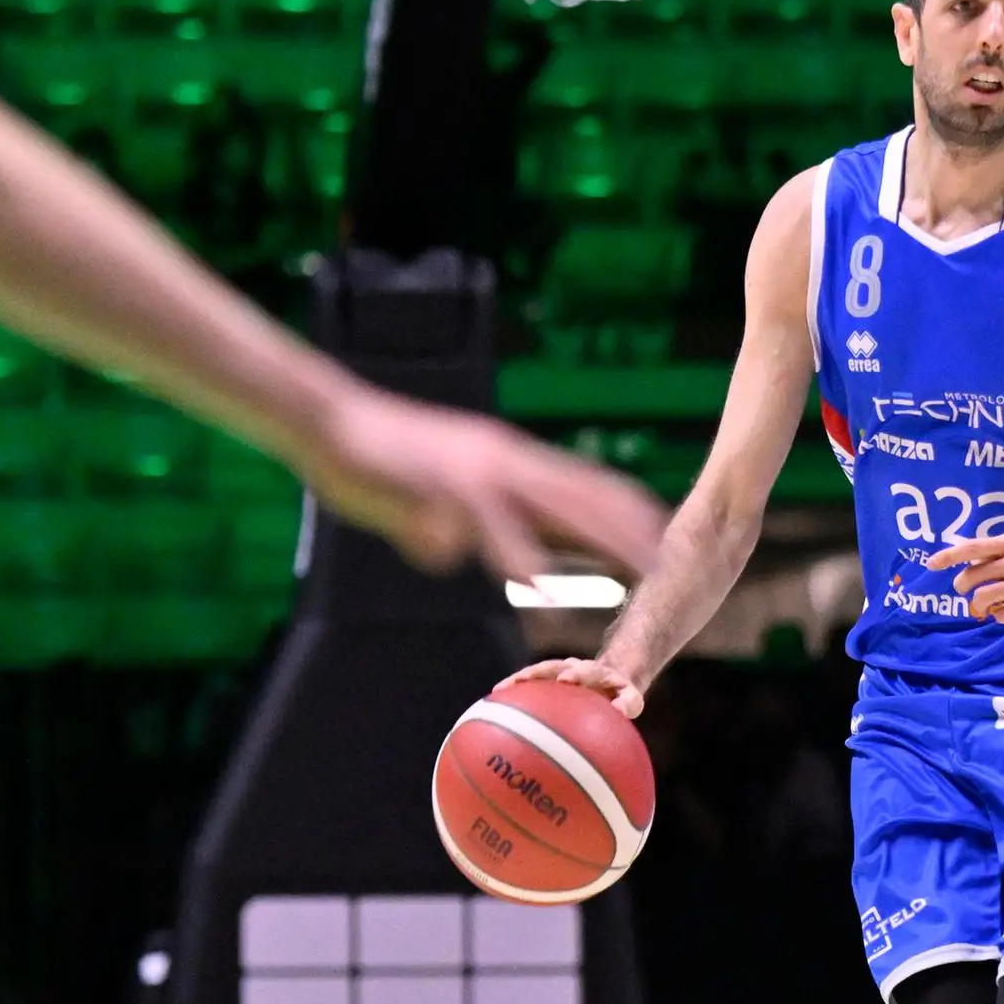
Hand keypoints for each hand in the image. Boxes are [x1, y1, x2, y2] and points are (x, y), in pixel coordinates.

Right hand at [307, 385, 668, 583]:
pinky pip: (484, 524)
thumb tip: (494, 561)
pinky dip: (514, 551)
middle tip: (675, 562)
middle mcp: (502, 461)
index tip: (668, 539)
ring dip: (599, 539)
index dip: (628, 511)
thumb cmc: (384, 463)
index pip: (584, 484)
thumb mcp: (443, 493)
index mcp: (509, 461)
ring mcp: (473, 473)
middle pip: (584, 495)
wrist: (328, 422)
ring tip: (636, 570)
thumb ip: (476, 524)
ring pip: (550, 507)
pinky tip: (536, 581)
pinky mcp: (437, 488)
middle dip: (632, 529)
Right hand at [503, 656, 646, 720]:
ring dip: (520, 679)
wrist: (611, 680)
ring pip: (536, 672)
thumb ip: (630, 703)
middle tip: (521, 680)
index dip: (576, 672)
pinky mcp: (547, 680)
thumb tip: (620, 710)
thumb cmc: (620, 695)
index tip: (565, 679)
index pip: (586, 669)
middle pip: (554, 665)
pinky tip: (494, 703)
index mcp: (595, 672)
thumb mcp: (631, 698)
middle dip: (539, 672)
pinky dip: (513, 691)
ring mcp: (558, 672)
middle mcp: (573, 667)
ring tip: (500, 689)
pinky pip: (529, 684)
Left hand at [928, 531, 1003, 621]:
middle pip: (975, 575)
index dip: (950, 556)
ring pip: (985, 596)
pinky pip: (1003, 614)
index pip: (974, 547)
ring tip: (983, 606)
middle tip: (964, 592)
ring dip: (978, 604)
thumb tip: (964, 561)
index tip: (931, 564)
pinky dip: (998, 615)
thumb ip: (996, 554)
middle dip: (963, 586)